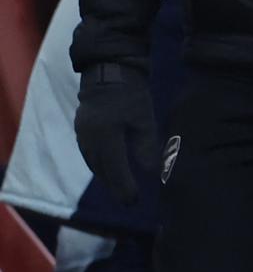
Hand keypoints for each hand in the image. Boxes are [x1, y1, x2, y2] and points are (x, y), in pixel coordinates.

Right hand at [75, 64, 158, 203]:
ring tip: (120, 188)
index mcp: (106, 137)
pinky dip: (99, 165)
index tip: (133, 201)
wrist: (107, 71)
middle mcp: (89, 139)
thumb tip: (152, 172)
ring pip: (93, 163)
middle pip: (102, 170)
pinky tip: (108, 169)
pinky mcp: (81, 129)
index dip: (124, 187)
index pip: (115, 169)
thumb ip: (146, 146)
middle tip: (129, 201)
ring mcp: (82, 134)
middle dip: (115, 186)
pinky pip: (89, 154)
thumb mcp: (144, 119)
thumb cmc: (131, 93)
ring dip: (106, 177)